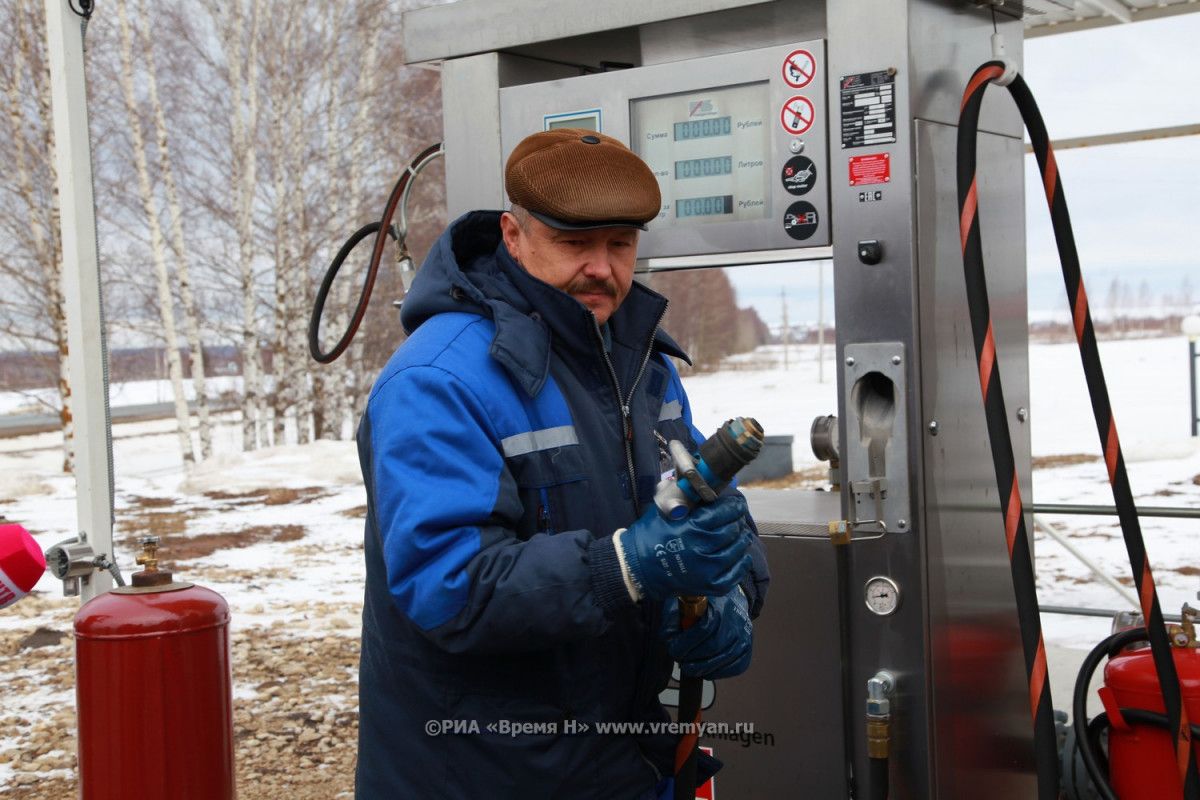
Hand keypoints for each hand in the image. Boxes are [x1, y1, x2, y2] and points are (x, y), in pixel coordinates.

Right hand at [618, 495, 750, 600]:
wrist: (635, 569)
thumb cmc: (647, 537)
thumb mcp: (662, 511)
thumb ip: (680, 498)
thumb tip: (695, 486)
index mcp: (691, 528)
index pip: (722, 513)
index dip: (733, 507)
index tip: (737, 504)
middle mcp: (702, 549)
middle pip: (731, 531)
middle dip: (737, 521)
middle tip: (737, 518)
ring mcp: (707, 570)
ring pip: (736, 551)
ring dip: (741, 540)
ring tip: (742, 534)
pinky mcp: (708, 585)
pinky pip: (734, 575)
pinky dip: (741, 564)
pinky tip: (742, 556)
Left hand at [661, 588, 752, 678]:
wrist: (730, 598)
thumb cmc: (703, 601)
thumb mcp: (683, 601)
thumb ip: (673, 619)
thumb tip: (670, 641)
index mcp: (718, 604)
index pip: (703, 628)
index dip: (686, 644)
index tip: (674, 651)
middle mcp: (734, 618)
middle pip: (714, 646)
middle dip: (694, 659)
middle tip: (682, 662)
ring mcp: (744, 633)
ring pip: (726, 658)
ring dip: (704, 668)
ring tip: (690, 668)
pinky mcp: (748, 645)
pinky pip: (738, 666)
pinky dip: (720, 673)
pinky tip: (707, 671)